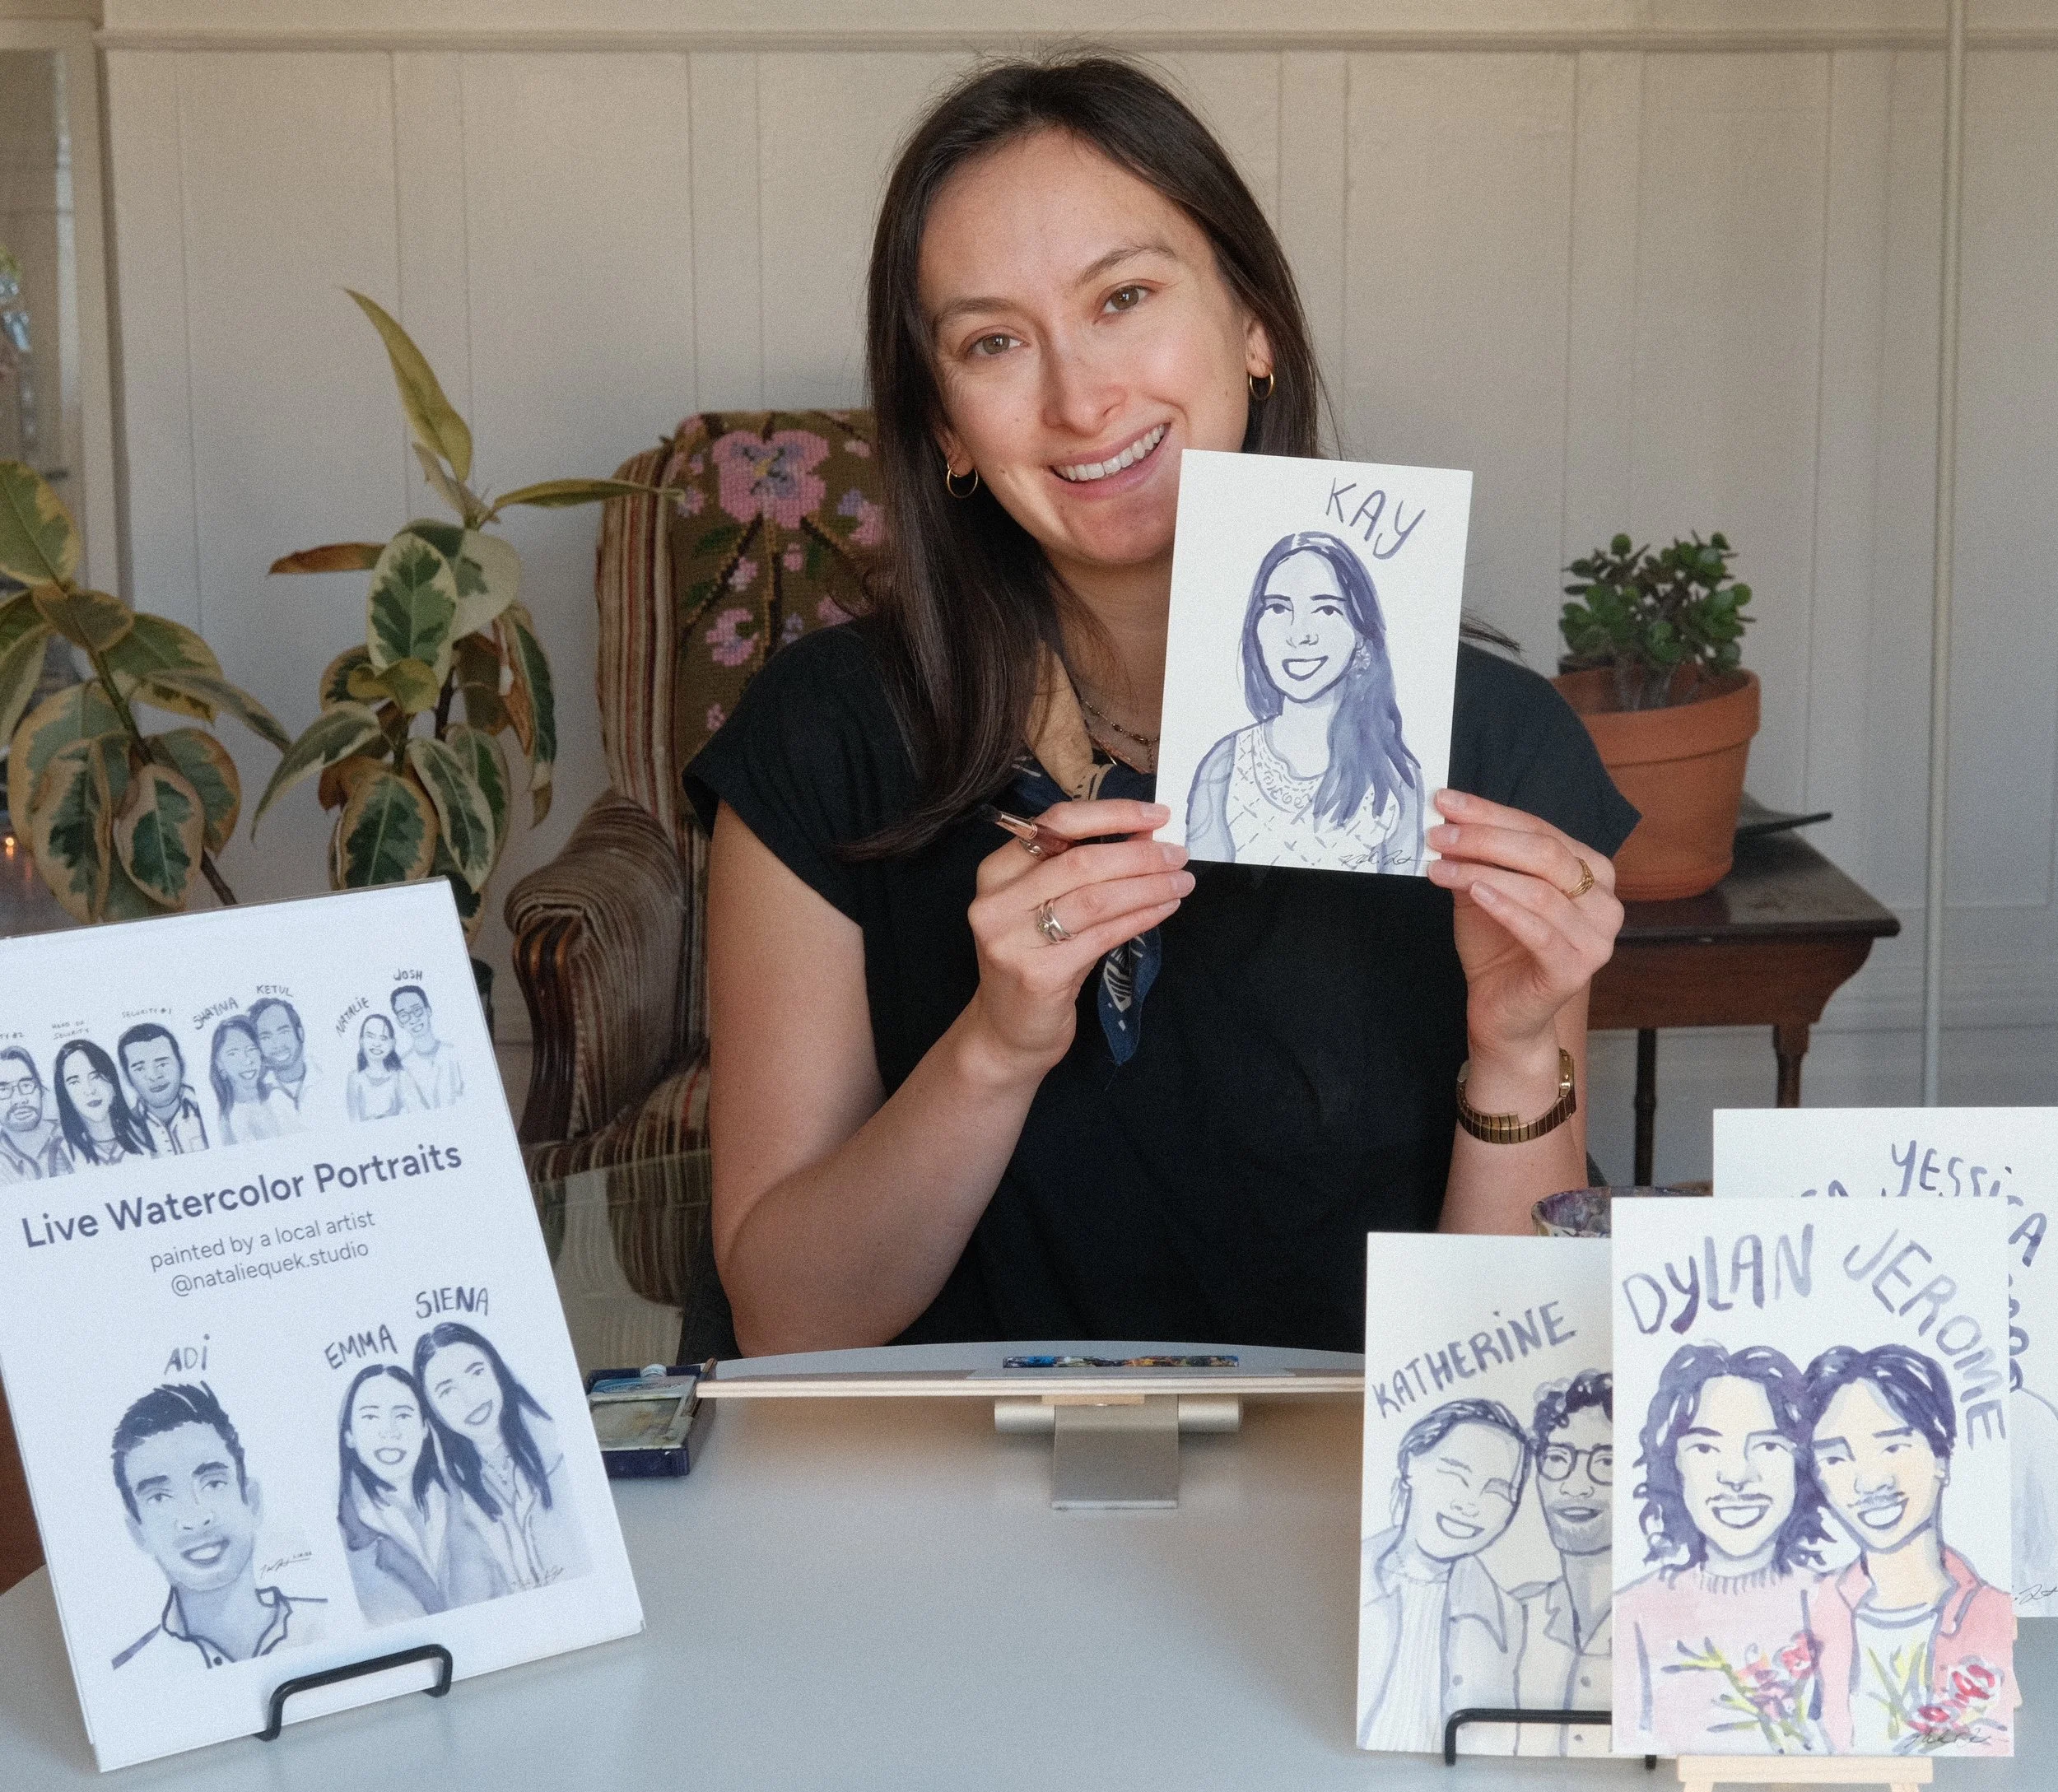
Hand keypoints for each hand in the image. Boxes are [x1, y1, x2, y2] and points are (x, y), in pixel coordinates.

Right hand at [962, 799, 1190, 1081]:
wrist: (1007, 1031)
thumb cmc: (1036, 960)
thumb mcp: (1048, 907)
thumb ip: (1085, 869)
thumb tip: (1145, 831)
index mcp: (996, 872)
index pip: (1056, 824)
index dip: (1111, 814)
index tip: (1156, 815)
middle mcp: (996, 902)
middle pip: (1079, 862)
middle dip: (1139, 855)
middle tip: (1178, 855)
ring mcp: (1013, 940)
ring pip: (1095, 898)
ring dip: (1148, 886)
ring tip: (1182, 882)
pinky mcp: (1039, 975)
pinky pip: (1103, 935)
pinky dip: (1141, 917)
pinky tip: (1165, 908)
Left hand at [1425, 789, 1621, 1079]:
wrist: (1502, 1013)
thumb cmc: (1497, 949)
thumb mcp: (1484, 891)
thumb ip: (1477, 857)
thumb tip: (1447, 815)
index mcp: (1591, 872)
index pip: (1540, 829)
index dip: (1490, 813)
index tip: (1445, 801)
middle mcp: (1604, 902)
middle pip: (1545, 853)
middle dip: (1486, 838)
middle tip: (1439, 833)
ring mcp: (1596, 938)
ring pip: (1540, 890)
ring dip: (1483, 871)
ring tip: (1440, 864)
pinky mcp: (1575, 970)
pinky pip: (1540, 931)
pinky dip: (1505, 907)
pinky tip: (1474, 891)